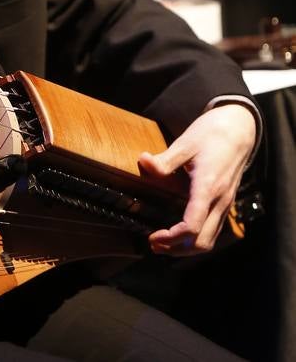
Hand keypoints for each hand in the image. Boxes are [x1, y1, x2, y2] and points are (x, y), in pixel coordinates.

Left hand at [138, 104, 256, 255]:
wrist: (237, 130)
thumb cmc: (210, 134)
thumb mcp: (185, 143)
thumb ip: (165, 159)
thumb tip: (143, 162)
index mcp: (208, 187)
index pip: (192, 226)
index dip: (171, 238)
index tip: (153, 237)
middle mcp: (219, 201)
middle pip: (202, 242)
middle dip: (177, 249)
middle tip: (154, 244)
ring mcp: (225, 204)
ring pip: (210, 240)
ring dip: (187, 247)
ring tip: (163, 243)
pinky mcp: (225, 202)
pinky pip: (213, 230)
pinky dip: (196, 238)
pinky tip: (180, 232)